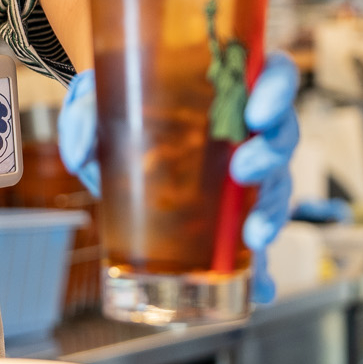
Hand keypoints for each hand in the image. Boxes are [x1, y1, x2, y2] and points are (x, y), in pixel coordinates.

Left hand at [61, 57, 301, 300]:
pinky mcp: (233, 218)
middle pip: (283, 133)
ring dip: (272, 211)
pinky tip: (263, 290)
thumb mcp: (94, 102)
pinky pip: (259, 244)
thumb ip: (84, 115)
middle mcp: (244, 128)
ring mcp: (244, 175)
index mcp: (223, 86)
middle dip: (272, 154)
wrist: (110, 147)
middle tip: (242, 169)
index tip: (257, 111)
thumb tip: (80, 152)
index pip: (272, 73)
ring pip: (277, 187)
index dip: (277, 88)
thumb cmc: (116, 112)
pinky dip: (265, 270)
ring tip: (253, 235)